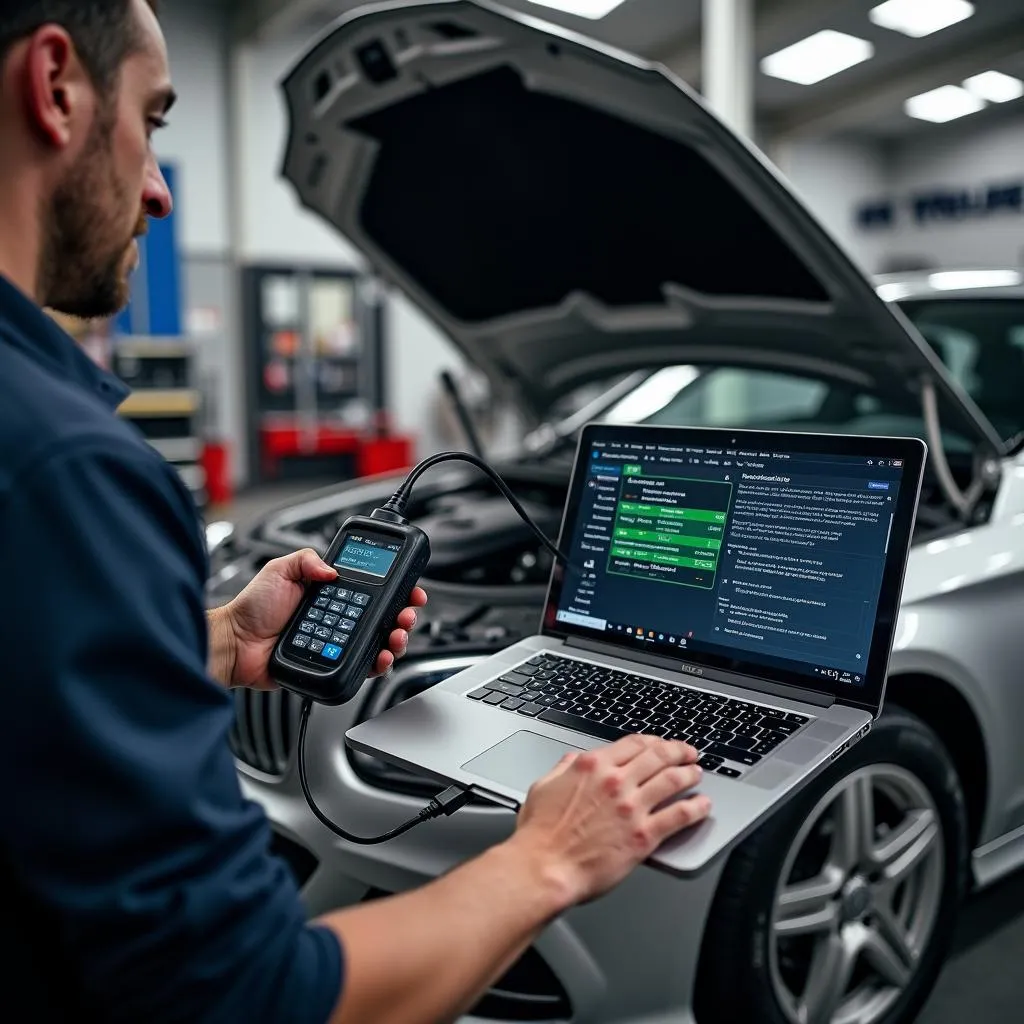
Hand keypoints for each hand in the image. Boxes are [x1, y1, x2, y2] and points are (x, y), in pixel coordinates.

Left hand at [211, 548, 427, 690]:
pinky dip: (377, 663)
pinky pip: (362, 666)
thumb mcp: (280, 569)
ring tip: (396, 635)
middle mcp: (339, 617)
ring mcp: (338, 641)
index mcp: (331, 593)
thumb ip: (307, 560)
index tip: (409, 587)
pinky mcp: (333, 664)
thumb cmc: (252, 609)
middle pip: (383, 616)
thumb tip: (333, 568)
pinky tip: (381, 657)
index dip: (395, 589)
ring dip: (396, 639)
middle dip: (403, 614)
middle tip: (406, 614)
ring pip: (379, 642)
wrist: (236, 644)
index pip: (372, 589)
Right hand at [506, 735, 710, 906]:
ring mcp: (632, 808)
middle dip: (678, 751)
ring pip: (673, 780)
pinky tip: (703, 806)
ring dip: (690, 774)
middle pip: (659, 756)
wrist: (544, 867)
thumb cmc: (540, 834)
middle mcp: (616, 782)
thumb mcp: (544, 786)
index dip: (653, 741)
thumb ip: (563, 769)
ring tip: (697, 773)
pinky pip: (678, 816)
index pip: (634, 743)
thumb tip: (573, 761)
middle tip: (687, 753)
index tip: (660, 744)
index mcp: (592, 766)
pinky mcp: (643, 836)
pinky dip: (695, 808)